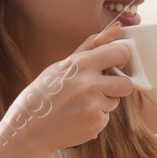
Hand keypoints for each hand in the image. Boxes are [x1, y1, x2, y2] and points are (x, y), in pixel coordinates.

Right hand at [0, 22, 137, 157]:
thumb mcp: (63, 64)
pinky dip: (95, 117)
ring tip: (80, 104)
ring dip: (103, 102)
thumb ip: (93, 46)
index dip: (119, 60)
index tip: (112, 64)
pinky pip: (106, 117)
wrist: (29, 129)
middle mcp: (89, 84)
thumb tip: (118, 28)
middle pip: (127, 83)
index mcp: (80, 64)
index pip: (121, 53)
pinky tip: (77, 117)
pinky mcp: (96, 124)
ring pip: (115, 101)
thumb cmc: (45, 93)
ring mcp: (93, 106)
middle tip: (101, 87)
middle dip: (118, 86)